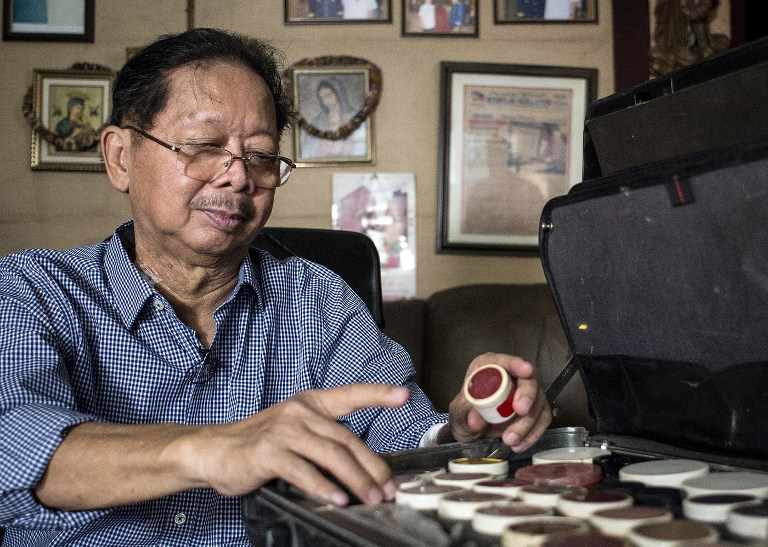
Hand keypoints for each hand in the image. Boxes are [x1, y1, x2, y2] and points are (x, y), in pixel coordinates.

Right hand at [190, 383, 409, 505]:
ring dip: (356, 480)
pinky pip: (303, 470)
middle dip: (373, 466)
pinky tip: (337, 498)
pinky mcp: (268, 452)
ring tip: (371, 499)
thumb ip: (325, 441)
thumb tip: (363, 468)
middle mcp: (299, 412)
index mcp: (310, 403)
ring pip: (331, 454)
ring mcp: (284, 431)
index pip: (350, 394)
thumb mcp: (296, 432)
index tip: (403, 395)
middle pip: (347, 439)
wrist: (213, 450)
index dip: (378, 393)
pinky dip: (323, 486)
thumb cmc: (260, 444)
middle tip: (389, 488)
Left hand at [443, 353, 551, 451]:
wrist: (472, 432)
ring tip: (510, 440)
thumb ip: (465, 413)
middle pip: (528, 380)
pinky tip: (519, 445)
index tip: (526, 370)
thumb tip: (475, 420)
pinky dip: (533, 434)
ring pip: (538, 402)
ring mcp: (525, 392)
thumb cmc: (465, 414)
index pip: (504, 361)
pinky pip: (542, 419)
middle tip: (521, 411)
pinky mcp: (535, 409)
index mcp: (489, 368)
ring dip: (527, 423)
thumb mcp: (458, 413)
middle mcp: (511, 376)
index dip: (516, 364)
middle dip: (527, 395)